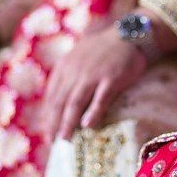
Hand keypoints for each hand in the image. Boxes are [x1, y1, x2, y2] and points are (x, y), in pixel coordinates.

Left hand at [41, 27, 147, 141]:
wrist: (129, 35)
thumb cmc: (104, 49)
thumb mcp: (78, 57)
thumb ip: (67, 75)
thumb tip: (57, 101)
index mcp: (65, 66)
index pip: (52, 95)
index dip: (48, 116)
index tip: (47, 132)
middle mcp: (75, 70)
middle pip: (60, 102)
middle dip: (54, 123)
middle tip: (53, 141)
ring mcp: (94, 74)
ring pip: (75, 102)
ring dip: (68, 123)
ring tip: (65, 138)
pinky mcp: (112, 78)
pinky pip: (100, 99)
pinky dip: (93, 113)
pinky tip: (87, 126)